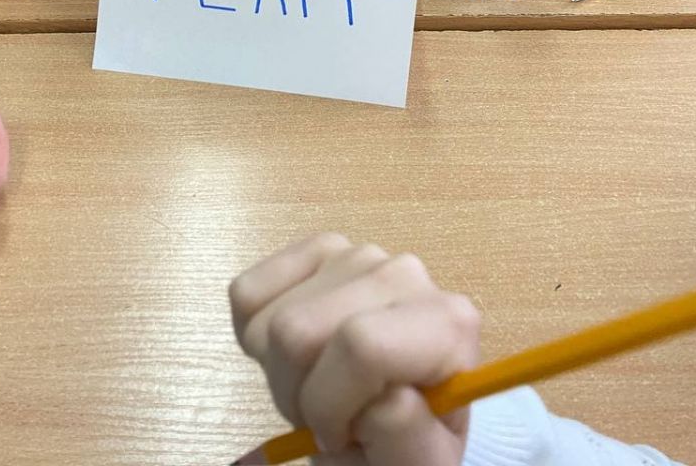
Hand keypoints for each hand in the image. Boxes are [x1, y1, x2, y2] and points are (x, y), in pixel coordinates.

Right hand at [230, 233, 479, 465]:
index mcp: (447, 323)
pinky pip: (249, 292)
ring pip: (270, 318)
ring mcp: (357, 254)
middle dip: (297, 393)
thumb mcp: (417, 462)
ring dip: (277, 370)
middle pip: (299, 331)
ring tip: (316, 388)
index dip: (329, 405)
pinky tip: (295, 356)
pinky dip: (253, 335)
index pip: (359, 345)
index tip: (337, 436)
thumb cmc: (404, 440)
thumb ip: (409, 437)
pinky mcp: (317, 250)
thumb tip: (391, 398)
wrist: (392, 413)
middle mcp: (404, 273)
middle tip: (323, 420)